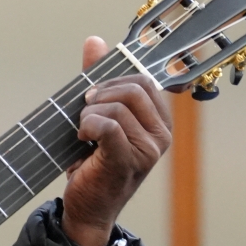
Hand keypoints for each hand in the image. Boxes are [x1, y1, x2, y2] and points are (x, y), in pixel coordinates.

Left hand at [60, 36, 173, 245]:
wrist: (86, 204)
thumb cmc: (94, 160)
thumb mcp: (97, 113)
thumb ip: (98, 78)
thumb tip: (95, 40)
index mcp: (160, 121)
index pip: (143, 80)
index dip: (112, 81)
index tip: (92, 97)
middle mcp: (162, 135)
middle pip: (133, 88)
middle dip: (101, 94)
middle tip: (84, 113)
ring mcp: (149, 150)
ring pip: (117, 107)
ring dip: (89, 115)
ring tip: (84, 133)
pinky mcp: (128, 161)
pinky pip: (108, 126)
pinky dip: (88, 127)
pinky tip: (83, 140)